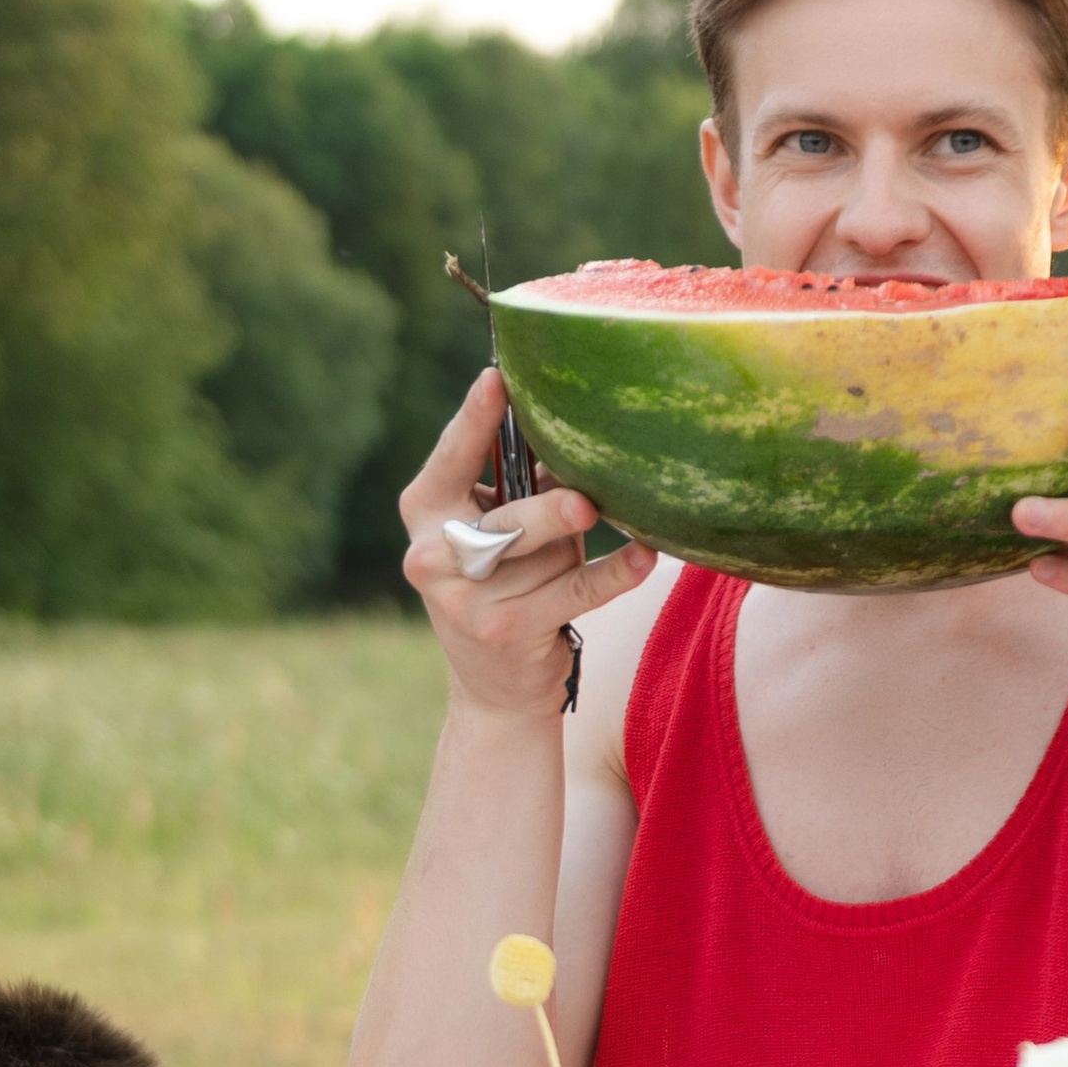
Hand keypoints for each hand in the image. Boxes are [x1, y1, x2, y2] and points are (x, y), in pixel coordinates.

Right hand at [399, 370, 653, 720]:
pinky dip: (614, 573)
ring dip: (575, 551)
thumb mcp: (504, 525)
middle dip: (547, 514)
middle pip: (504, 521)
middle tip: (584, 505)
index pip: (451, 458)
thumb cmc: (508, 580)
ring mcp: (465, 602)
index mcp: (423, 512)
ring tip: (590, 543)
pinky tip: (644, 557)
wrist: (495, 688)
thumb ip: (526, 479)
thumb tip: (576, 423)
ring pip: (546, 557)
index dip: (474, 420)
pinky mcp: (506, 633)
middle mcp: (431, 556)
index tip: (497, 378)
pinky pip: (575, 592)